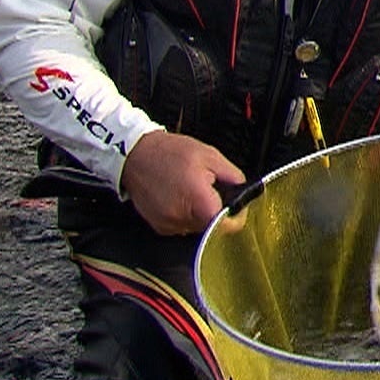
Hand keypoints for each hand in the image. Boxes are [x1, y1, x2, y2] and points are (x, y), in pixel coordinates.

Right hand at [119, 129, 246, 236]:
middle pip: (212, 227)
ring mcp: (168, 225)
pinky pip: (182, 226)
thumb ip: (233, 177)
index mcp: (198, 201)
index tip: (237, 207)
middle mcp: (182, 218)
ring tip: (191, 190)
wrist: (134, 155)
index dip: (236, 217)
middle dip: (216, 210)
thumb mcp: (210, 156)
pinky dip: (185, 215)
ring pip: (197, 227)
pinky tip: (179, 196)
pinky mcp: (159, 227)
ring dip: (200, 213)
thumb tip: (244, 191)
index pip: (226, 226)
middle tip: (211, 190)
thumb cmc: (170, 153)